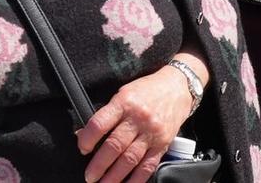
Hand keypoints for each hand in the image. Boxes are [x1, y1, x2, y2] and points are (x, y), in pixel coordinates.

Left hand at [77, 60, 199, 182]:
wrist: (178, 87)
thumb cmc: (147, 90)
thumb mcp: (123, 93)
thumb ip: (106, 114)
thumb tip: (84, 134)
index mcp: (124, 102)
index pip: (100, 123)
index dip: (88, 139)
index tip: (83, 148)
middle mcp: (138, 118)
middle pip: (115, 145)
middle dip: (99, 164)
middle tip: (90, 176)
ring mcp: (152, 133)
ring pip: (130, 159)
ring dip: (114, 176)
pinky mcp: (162, 144)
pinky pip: (148, 166)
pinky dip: (136, 179)